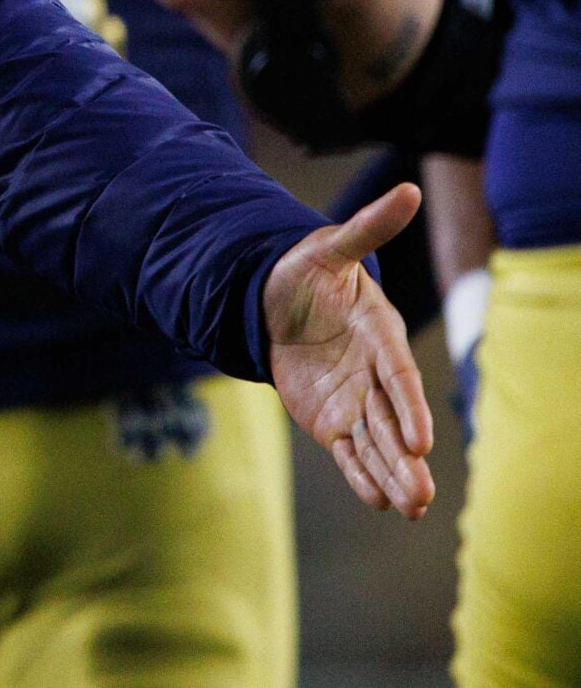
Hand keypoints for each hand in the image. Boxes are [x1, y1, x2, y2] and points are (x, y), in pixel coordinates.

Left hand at [263, 183, 436, 516]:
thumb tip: (406, 189)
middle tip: (421, 496)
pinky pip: (348, 451)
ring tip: (410, 507)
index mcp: (380, 336)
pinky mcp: (331, 419)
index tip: (419, 440)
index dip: (408, 407)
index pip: (397, 376)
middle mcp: (373, 375)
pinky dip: (360, 473)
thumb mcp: (330, 248)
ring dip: (392, 475)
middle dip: (405, 459)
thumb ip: (366, 229)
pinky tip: (377, 500)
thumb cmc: (307, 270)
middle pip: (392, 421)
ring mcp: (354, 400)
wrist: (275, 298)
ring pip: (375, 443)